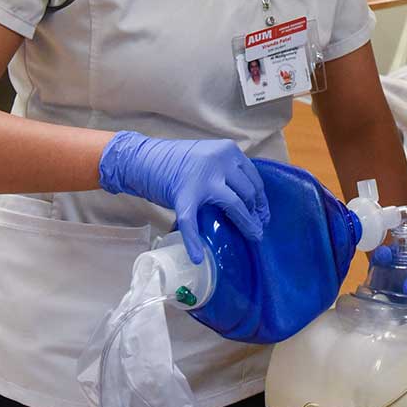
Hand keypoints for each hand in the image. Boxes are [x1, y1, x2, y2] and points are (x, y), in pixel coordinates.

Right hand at [97, 132, 269, 263]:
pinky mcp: (184, 195)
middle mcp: (220, 161)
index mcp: (228, 151)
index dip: (261, 200)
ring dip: (246, 224)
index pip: (254, 178)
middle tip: (257, 229)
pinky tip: (197, 256)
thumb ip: (226, 171)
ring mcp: (202, 179)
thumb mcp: (209, 156)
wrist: (143, 158)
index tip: (263, 214)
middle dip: (256, 213)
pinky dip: (194, 240)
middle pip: (248, 193)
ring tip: (252, 237)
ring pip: (233, 205)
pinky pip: (192, 222)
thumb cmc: (177, 161)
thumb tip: (248, 200)